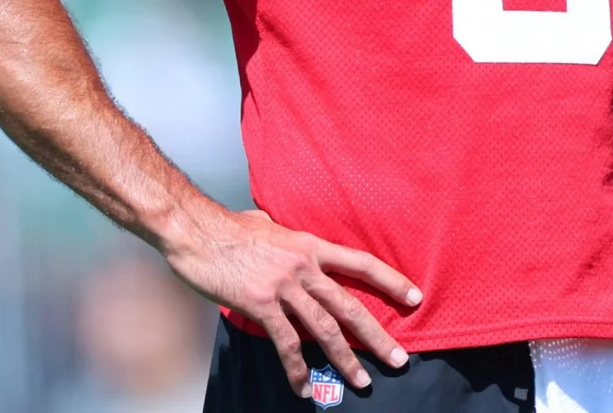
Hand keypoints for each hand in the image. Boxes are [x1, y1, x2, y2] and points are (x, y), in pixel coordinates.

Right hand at [162, 206, 421, 397]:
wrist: (197, 230)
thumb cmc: (229, 227)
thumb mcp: (269, 224)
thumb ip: (285, 236)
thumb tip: (282, 232)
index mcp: (311, 246)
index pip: (361, 263)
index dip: (391, 281)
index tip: (415, 298)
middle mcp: (305, 266)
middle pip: (350, 305)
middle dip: (377, 336)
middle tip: (399, 359)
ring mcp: (284, 286)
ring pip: (325, 329)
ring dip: (346, 360)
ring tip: (362, 382)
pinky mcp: (261, 305)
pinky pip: (286, 343)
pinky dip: (297, 369)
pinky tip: (303, 388)